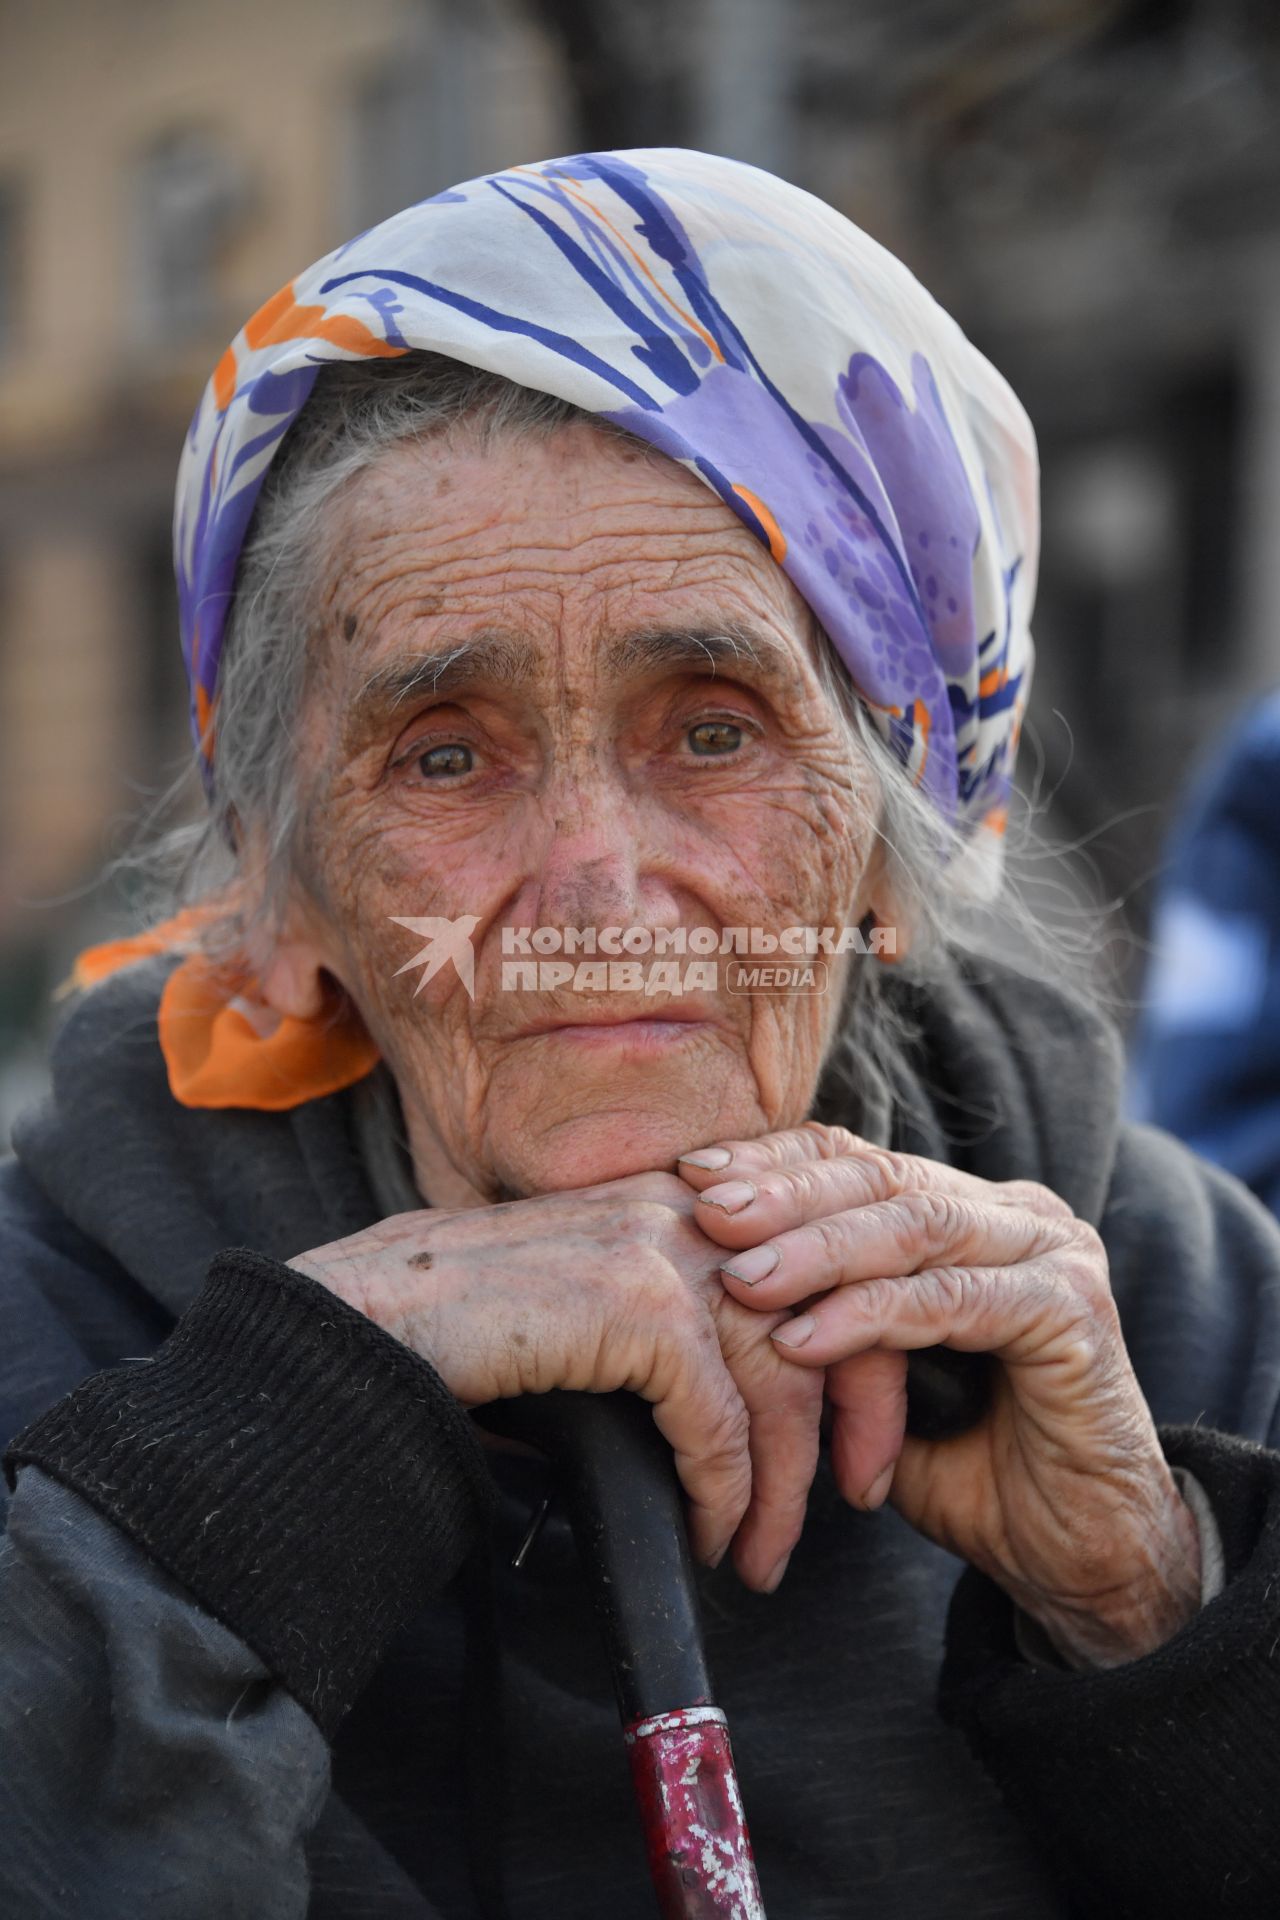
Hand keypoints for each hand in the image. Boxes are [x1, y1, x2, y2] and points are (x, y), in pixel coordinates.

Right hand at [288, 1173, 822, 1590]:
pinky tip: (713, 1533)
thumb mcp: (588, 1299)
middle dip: (854, 1415)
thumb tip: (729, 1419)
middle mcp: (682, 1209)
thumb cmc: (462, 1321)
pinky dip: (726, 1492)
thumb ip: (663, 1324)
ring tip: (765, 1551)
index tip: (857, 1420)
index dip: (853, 1338)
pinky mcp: (640, 1304)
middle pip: (822, 1313)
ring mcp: (664, 1249)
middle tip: (854, 1495)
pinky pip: (719, 1421)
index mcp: (675, 1198)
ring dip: (782, 1484)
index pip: (811, 1257)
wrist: (370, 1314)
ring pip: (781, 1378)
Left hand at [678, 1124, 1201, 1664]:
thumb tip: (711, 1281)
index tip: (692, 1175)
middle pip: (884, 1177)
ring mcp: (1054, 1255)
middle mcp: (1020, 1216)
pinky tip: (802, 1340)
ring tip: (741, 1281)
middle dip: (785, 1195)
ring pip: (915, 1227)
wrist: (1078, 1560)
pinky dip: (870, 1316)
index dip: (778, 1163)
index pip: (863, 1159)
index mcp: (975, 1213)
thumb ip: (823, 1318)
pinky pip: (951, 1299)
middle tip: (705, 1215)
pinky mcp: (1072, 1312)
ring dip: (818, 1251)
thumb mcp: (874, 1381)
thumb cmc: (973, 1471)